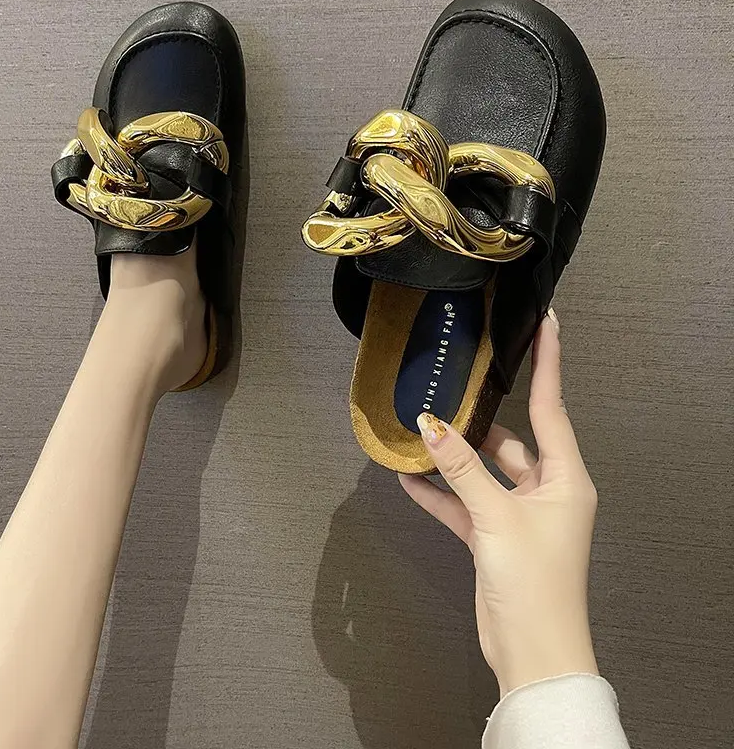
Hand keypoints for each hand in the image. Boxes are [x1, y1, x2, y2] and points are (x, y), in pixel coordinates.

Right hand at [400, 310, 599, 695]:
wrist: (532, 652)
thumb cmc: (534, 579)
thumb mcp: (498, 518)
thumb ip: (462, 470)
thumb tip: (428, 425)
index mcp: (565, 478)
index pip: (552, 407)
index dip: (548, 362)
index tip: (546, 322)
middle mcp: (545, 490)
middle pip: (509, 440)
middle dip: (477, 420)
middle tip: (448, 385)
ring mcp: (517, 514)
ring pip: (481, 472)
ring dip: (452, 458)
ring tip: (417, 431)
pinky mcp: (494, 536)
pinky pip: (464, 504)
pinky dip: (440, 493)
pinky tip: (408, 478)